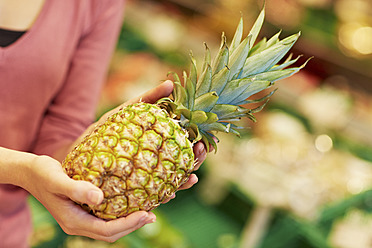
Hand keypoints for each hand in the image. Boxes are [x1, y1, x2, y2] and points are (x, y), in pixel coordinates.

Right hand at [22, 155, 154, 242]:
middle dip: (133, 225)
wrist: (30, 172)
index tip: (146, 214)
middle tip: (152, 215)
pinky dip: (119, 214)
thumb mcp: (57, 179)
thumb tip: (99, 198)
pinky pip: (104, 218)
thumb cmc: (42, 173)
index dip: (128, 225)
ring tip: (146, 212)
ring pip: (108, 228)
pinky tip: (129, 203)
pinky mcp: (82, 211)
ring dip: (128, 222)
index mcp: (73, 221)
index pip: (106, 231)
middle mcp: (78, 224)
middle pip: (110, 233)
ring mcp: (80, 219)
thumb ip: (77, 189)